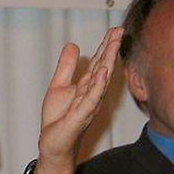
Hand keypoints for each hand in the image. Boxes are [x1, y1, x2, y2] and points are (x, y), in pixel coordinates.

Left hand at [35, 26, 122, 173]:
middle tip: (119, 31)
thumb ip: (67, 67)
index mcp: (87, 86)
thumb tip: (73, 44)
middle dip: (111, 49)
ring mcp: (88, 105)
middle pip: (103, 67)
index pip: (99, 62)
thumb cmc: (58, 119)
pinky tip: (103, 73)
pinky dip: (98, 86)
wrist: (53, 144)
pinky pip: (91, 99)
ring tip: (113, 45)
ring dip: (108, 62)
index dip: (106, 46)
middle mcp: (92, 94)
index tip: (114, 30)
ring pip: (101, 80)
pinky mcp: (80, 116)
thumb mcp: (59, 86)